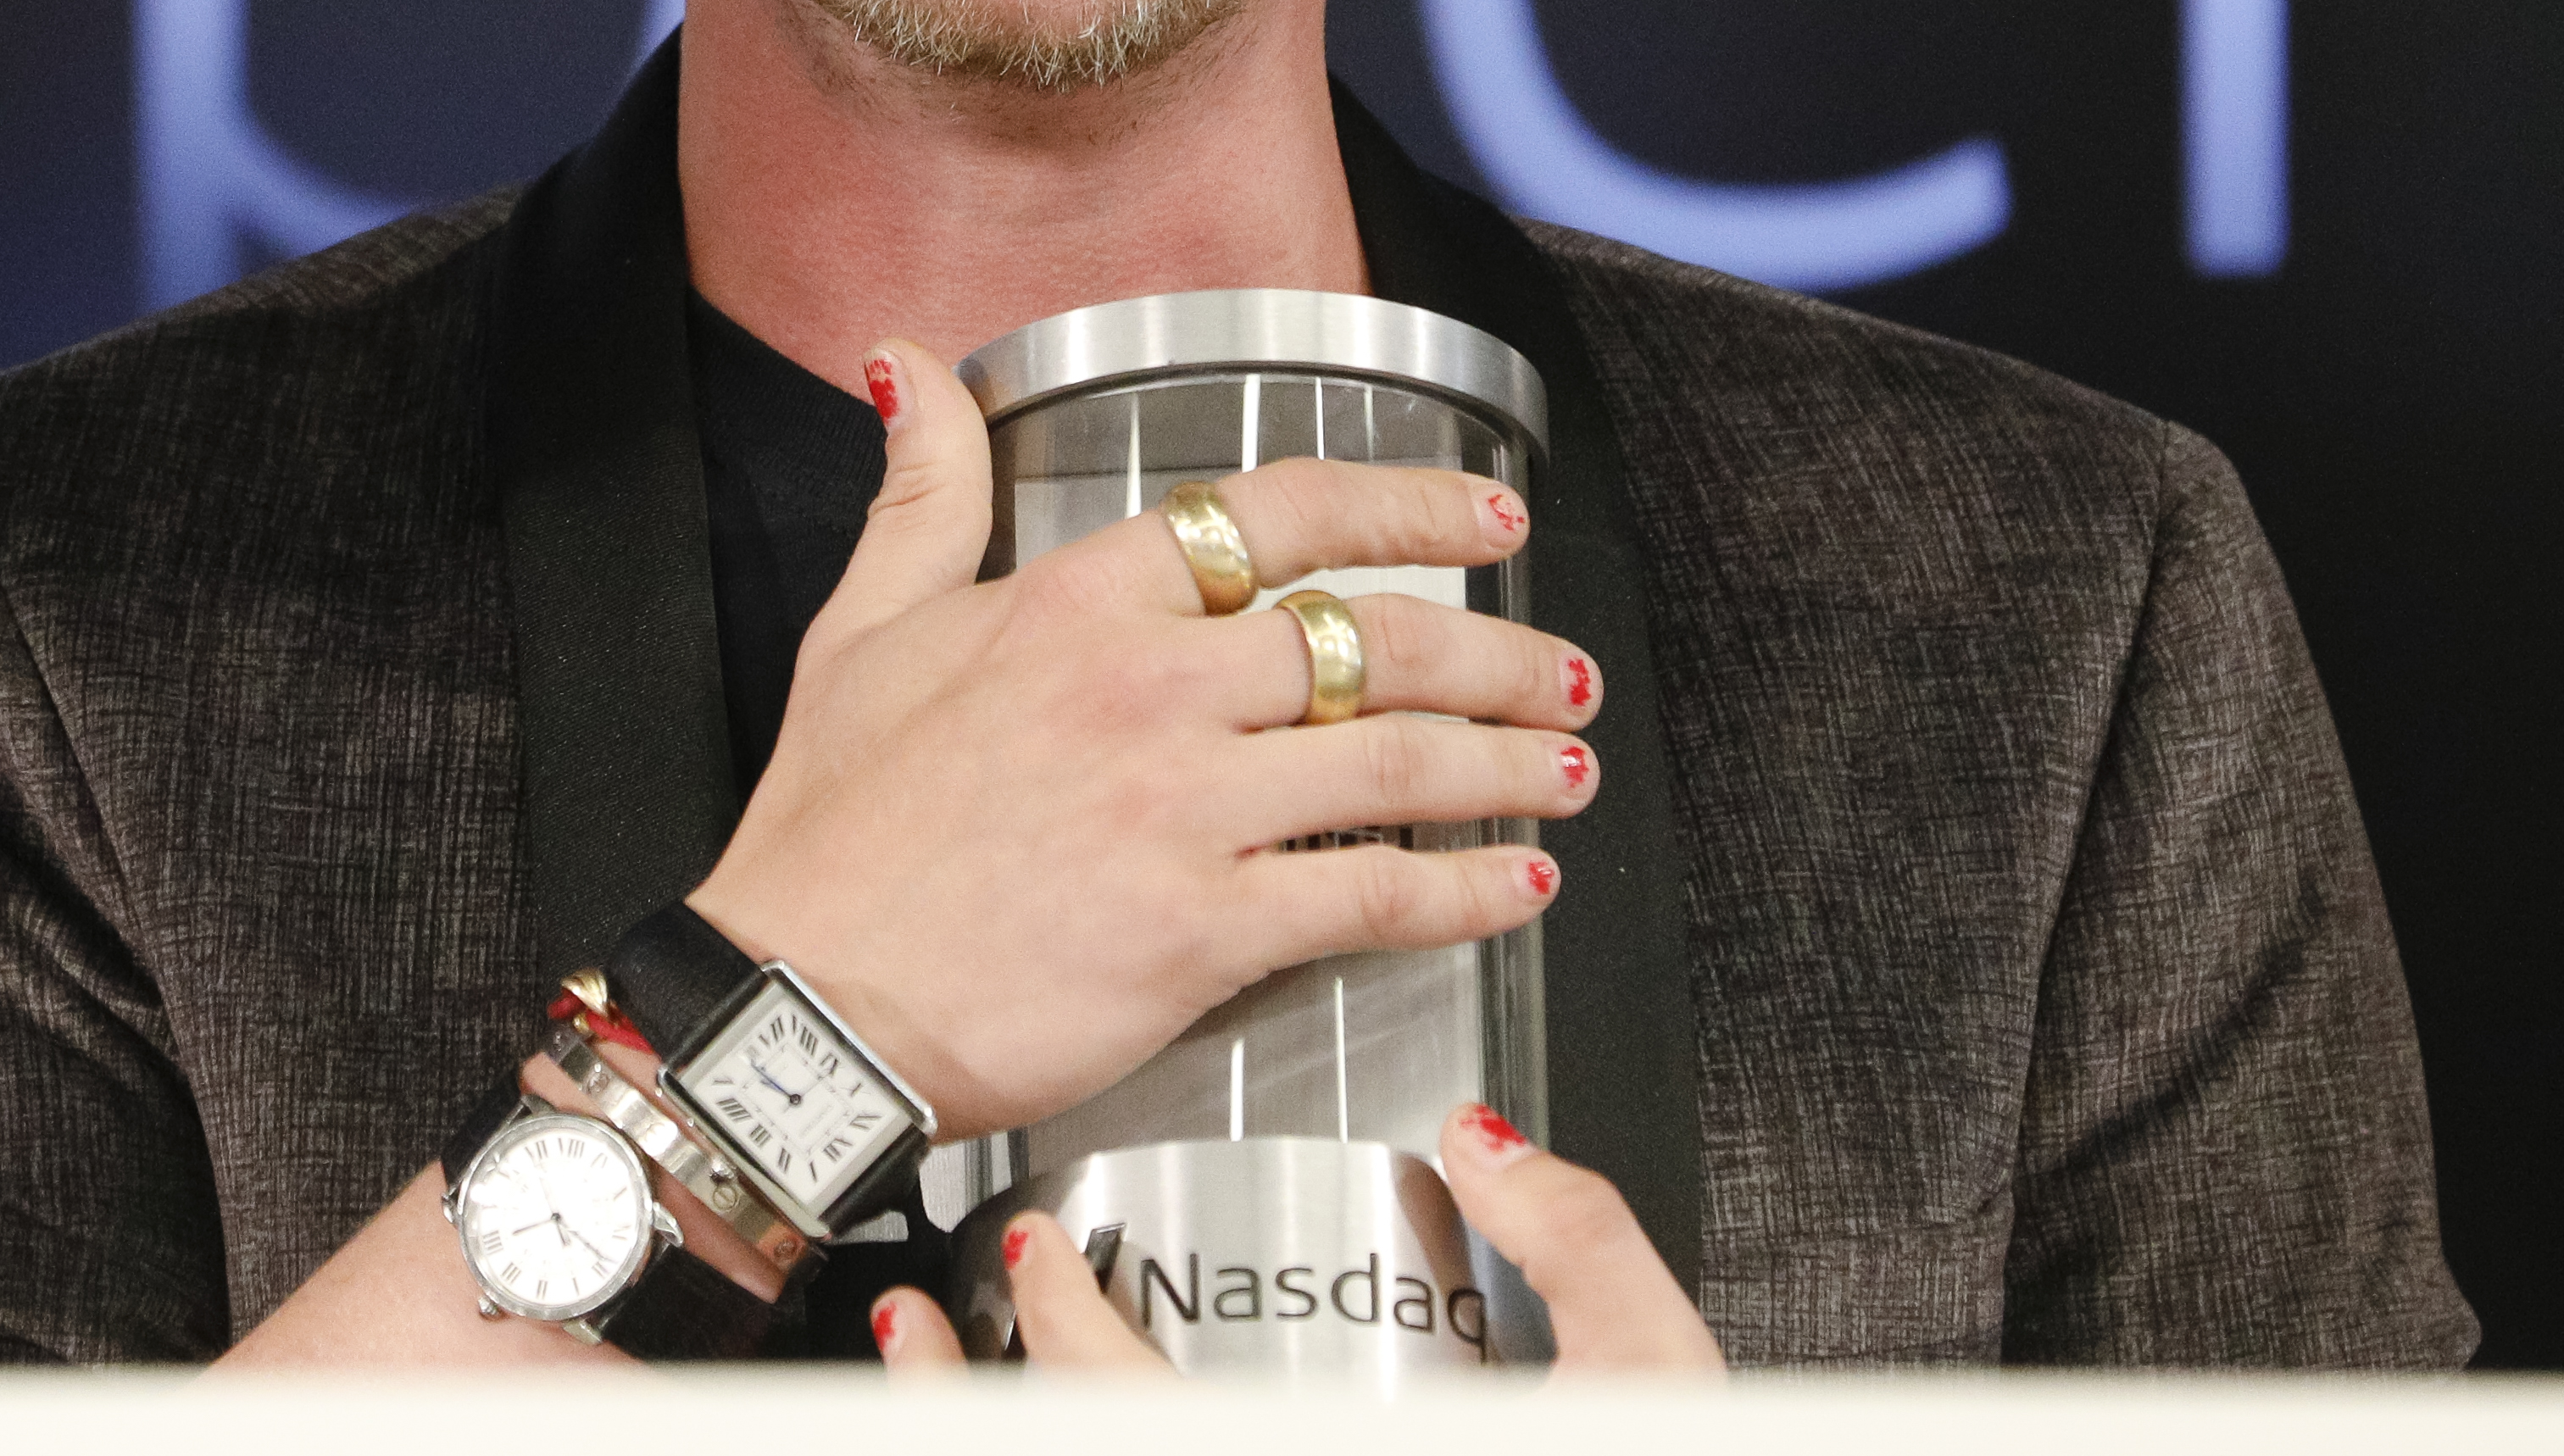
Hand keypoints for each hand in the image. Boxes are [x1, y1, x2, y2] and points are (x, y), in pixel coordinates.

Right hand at [688, 339, 1602, 1141]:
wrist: (803, 1002)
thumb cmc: (831, 831)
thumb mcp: (860, 627)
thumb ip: (921, 490)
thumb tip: (908, 363)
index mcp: (1080, 599)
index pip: (1283, 513)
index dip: (1410, 506)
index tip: (1487, 516)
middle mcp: (1148, 686)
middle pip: (1377, 638)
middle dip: (1500, 653)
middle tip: (1562, 672)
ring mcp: (1181, 808)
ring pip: (1398, 763)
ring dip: (1511, 765)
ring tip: (1568, 769)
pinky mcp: (1200, 929)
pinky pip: (1371, 896)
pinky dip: (1467, 893)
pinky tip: (1518, 888)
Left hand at [866, 1105, 1724, 1375]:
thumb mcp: (1649, 1374)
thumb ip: (1579, 1247)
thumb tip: (1483, 1137)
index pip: (1138, 1417)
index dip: (1067, 1334)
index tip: (1039, 1256)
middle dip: (957, 1397)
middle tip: (923, 1310)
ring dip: (961, 1428)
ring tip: (913, 1356)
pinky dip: (1005, 1438)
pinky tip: (980, 1393)